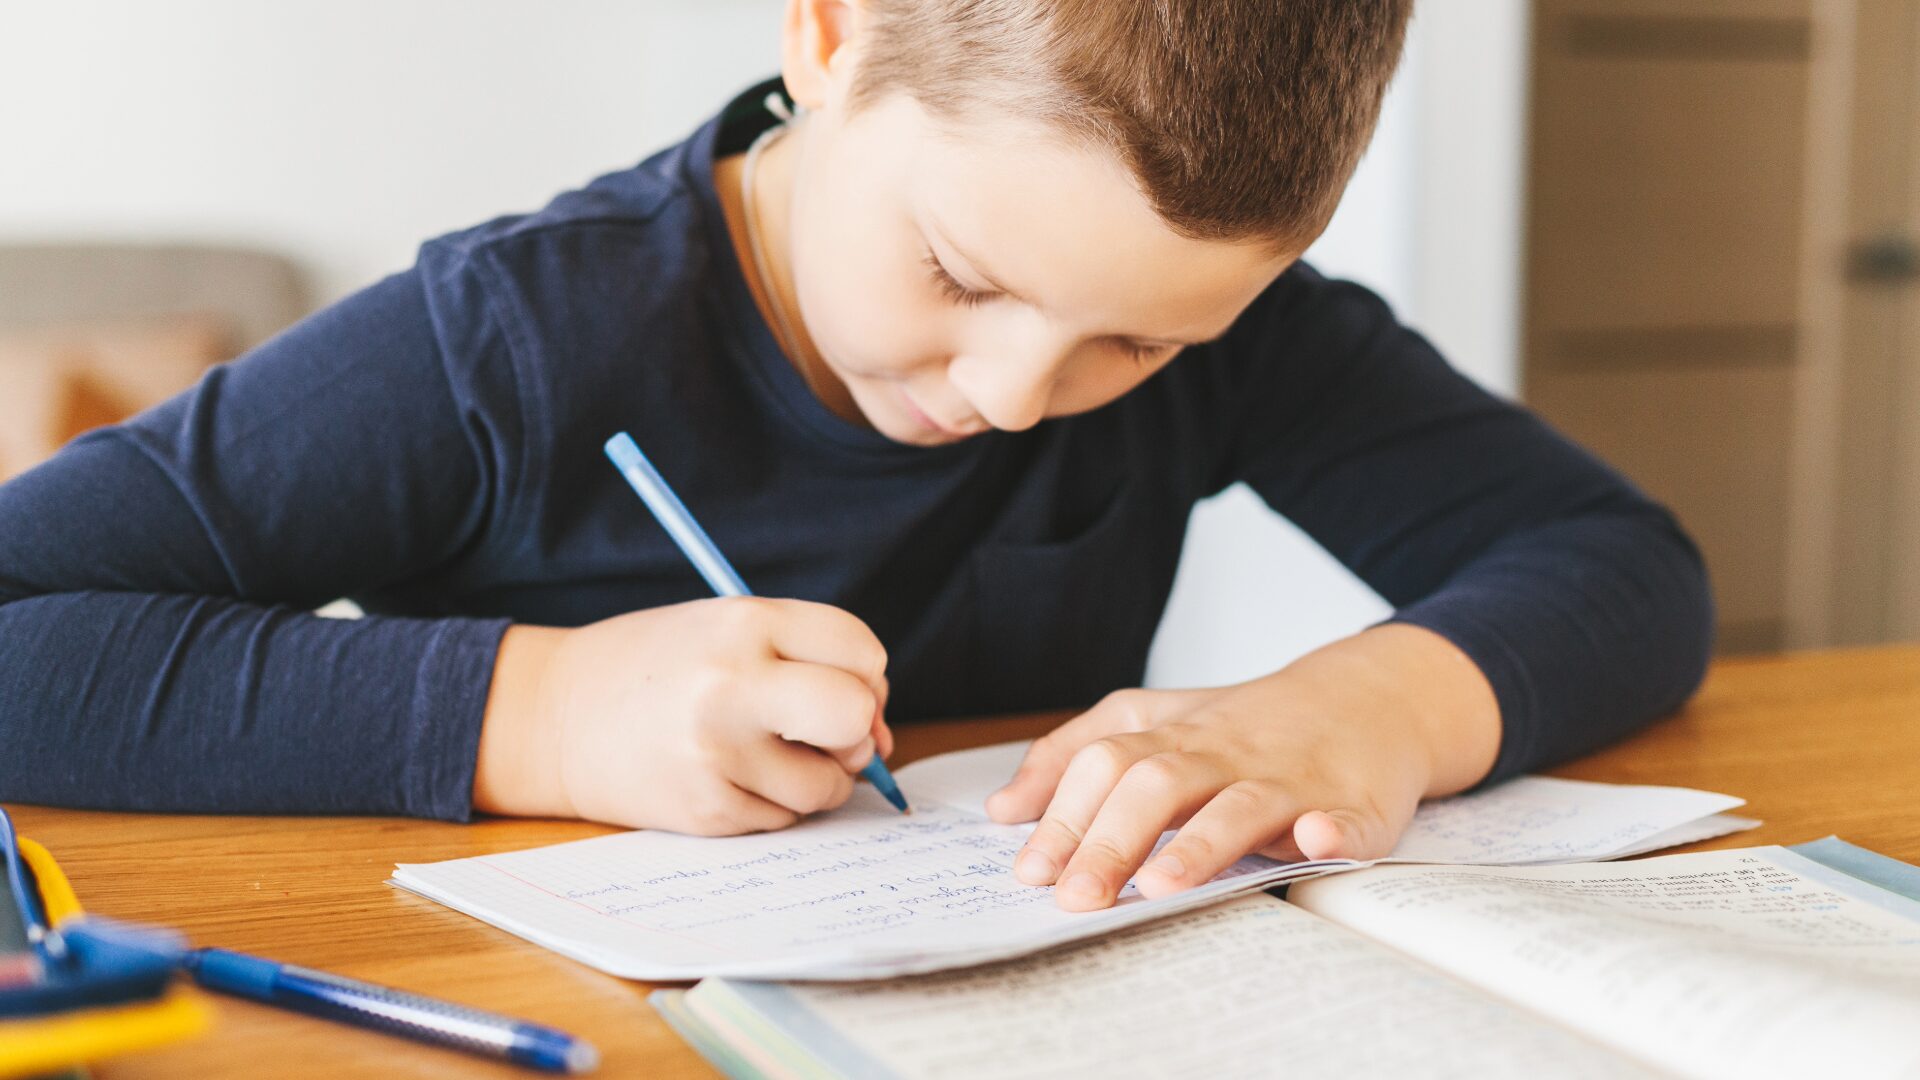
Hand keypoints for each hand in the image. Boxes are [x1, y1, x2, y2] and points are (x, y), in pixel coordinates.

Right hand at [475, 596, 892, 833]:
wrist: (553, 717)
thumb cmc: (657, 668)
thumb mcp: (726, 630)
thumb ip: (809, 664)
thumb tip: (883, 740)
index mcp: (744, 624)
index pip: (861, 651)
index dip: (865, 674)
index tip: (841, 683)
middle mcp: (733, 686)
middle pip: (854, 715)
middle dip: (858, 729)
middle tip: (828, 730)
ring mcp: (719, 754)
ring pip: (829, 783)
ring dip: (816, 775)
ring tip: (763, 752)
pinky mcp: (707, 810)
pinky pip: (786, 818)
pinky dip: (775, 803)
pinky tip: (730, 776)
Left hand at [983, 624, 1499, 909]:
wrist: (1367, 697)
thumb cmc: (1248, 725)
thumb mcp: (1154, 722)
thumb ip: (1074, 756)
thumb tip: (1004, 809)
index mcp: (1174, 738)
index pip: (1104, 766)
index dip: (1064, 816)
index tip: (1030, 870)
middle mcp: (1224, 755)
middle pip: (1158, 785)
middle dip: (1111, 841)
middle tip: (1077, 898)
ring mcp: (1290, 779)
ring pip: (1239, 804)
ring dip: (1201, 844)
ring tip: (1160, 886)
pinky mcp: (1352, 804)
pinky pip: (1345, 819)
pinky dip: (1330, 832)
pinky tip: (1315, 842)